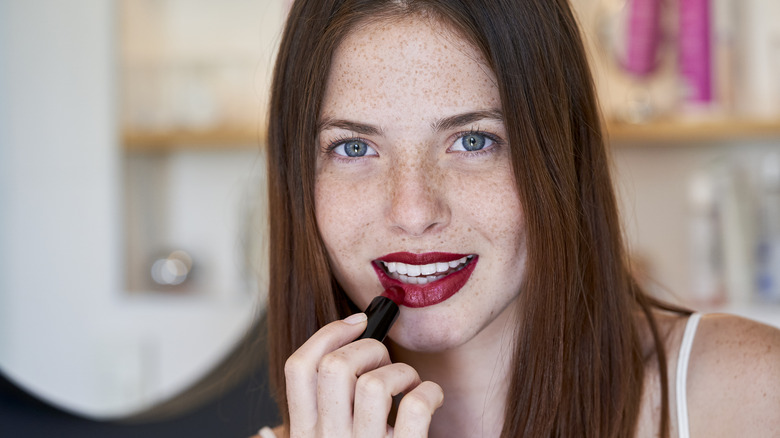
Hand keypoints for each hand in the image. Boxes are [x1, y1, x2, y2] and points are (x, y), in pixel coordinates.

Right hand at [284, 313, 443, 437]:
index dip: (328, 334)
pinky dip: (429, 391)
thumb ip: (314, 423)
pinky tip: (430, 398)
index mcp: (303, 437)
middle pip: (335, 367)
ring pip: (376, 382)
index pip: (298, 368)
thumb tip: (312, 384)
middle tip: (383, 359)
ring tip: (408, 383)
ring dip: (401, 371)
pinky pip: (415, 405)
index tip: (356, 322)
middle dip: (367, 347)